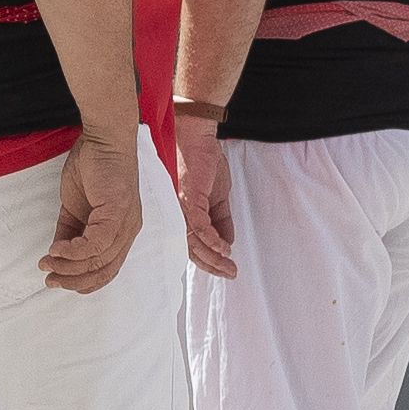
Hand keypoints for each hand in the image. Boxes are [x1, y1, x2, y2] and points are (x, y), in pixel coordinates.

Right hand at [38, 123, 140, 293]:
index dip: (83, 281)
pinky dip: (73, 251)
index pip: (107, 269)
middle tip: (50, 279)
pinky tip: (56, 249)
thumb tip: (56, 254)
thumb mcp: (76, 206)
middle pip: (104, 271)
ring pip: (99, 261)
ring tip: (48, 263)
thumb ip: (70, 231)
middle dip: (74, 281)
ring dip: (69, 267)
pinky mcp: (117, 213)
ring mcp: (125, 223)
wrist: (103, 138)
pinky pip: (96, 244)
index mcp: (121, 232)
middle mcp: (128, 232)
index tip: (58, 280)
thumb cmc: (92, 167)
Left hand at [171, 112, 234, 277]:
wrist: (198, 136)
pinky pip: (198, 226)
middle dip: (213, 264)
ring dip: (214, 256)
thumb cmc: (204, 160)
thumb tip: (228, 242)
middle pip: (192, 248)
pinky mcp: (187, 198)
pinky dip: (211, 239)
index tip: (227, 269)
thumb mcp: (219, 197)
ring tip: (229, 266)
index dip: (209, 259)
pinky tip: (224, 248)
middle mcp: (177, 213)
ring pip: (194, 241)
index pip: (193, 244)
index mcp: (184, 214)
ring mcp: (180, 207)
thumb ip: (222, 220)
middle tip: (230, 273)